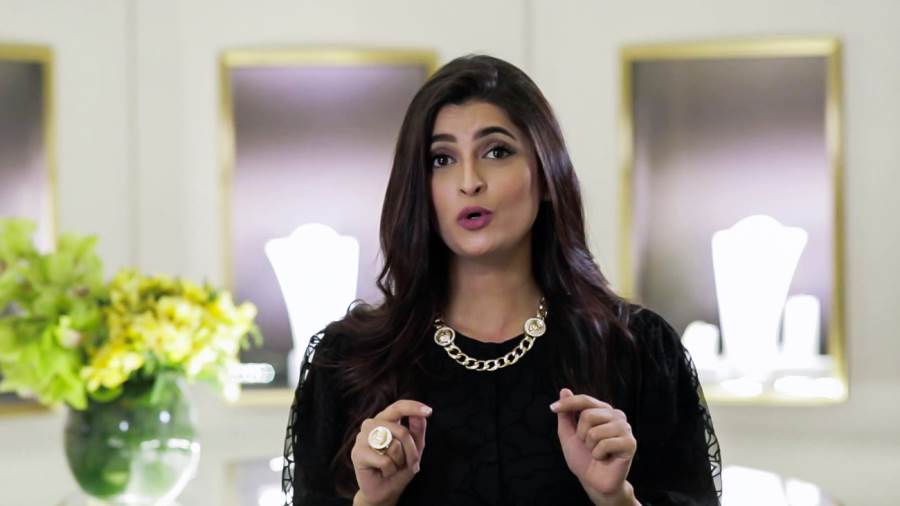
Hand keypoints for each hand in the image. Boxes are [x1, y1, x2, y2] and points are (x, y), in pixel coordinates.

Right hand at [351, 399, 430, 505]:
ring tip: (394, 467)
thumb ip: (417, 430)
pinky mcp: (357, 453)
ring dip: (400, 461)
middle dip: (411, 450)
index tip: (429, 411)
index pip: (398, 407)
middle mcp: (371, 425)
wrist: (385, 490)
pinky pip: (385, 461)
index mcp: (384, 420)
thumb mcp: (414, 449)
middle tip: (410, 463)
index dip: (413, 407)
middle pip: (401, 430)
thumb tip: (421, 414)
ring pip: (393, 445)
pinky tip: (383, 472)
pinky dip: (390, 470)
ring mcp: (362, 437)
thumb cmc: (399, 467)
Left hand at [551, 388, 637, 505]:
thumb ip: (566, 414)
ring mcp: (625, 428)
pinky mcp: (630, 443)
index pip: (585, 400)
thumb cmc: (583, 457)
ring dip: (590, 446)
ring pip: (595, 432)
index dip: (568, 403)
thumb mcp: (568, 434)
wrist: (593, 481)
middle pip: (588, 415)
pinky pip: (604, 444)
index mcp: (603, 410)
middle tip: (587, 445)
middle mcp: (617, 415)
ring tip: (597, 452)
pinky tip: (605, 458)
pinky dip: (599, 455)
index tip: (552, 408)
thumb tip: (565, 390)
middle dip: (581, 434)